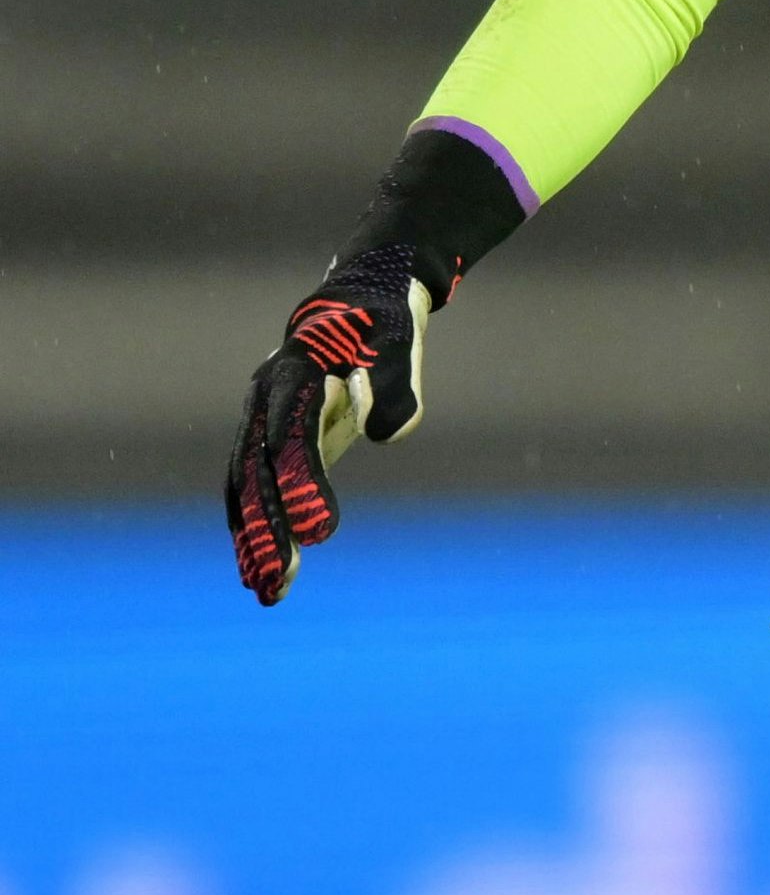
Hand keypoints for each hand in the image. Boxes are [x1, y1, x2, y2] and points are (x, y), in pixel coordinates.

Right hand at [224, 245, 445, 604]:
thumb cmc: (382, 324)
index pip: (292, 434)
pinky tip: (260, 573)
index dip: (302, 482)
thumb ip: (394, 384)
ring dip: (254, 540)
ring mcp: (257, 420)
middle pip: (258, 471)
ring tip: (269, 591)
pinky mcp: (264, 439)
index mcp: (295, 372)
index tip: (319, 531)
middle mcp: (263, 399)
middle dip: (267, 529)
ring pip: (246, 488)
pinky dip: (254, 529)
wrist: (354, 302)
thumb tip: (386, 433)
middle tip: (279, 582)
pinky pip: (251, 490)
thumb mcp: (397, 340)